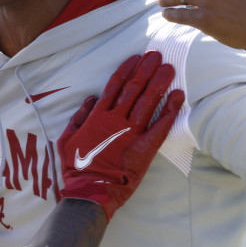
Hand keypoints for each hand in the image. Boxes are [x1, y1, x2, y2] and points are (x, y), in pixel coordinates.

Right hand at [58, 51, 184, 218]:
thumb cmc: (77, 168)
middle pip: (135, 88)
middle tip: (157, 55)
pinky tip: (178, 95)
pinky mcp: (145, 147)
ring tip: (169, 68)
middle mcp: (117, 119)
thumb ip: (79, 117)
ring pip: (148, 100)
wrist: (91, 191)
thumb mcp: (67, 139)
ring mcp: (132, 132)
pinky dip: (170, 109)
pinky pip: (161, 125)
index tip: (135, 58)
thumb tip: (91, 99)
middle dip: (146, 69)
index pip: (115, 86)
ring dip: (159, 82)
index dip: (126, 70)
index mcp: (98, 116)